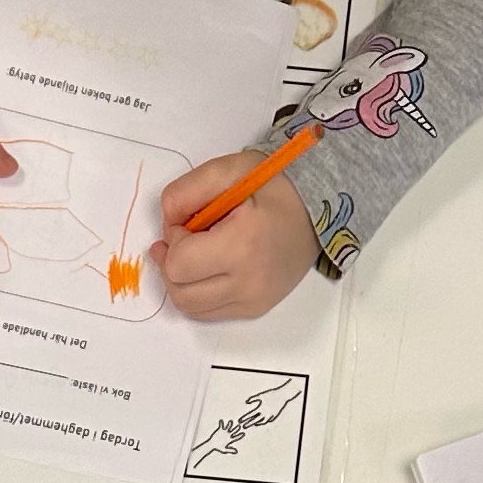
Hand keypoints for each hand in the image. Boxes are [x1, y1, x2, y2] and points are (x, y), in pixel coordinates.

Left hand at [154, 162, 316, 324]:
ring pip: (189, 308)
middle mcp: (249, 281)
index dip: (172, 240)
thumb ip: (186, 191)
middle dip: (171, 263)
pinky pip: (208, 313)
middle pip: (180, 291)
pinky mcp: (255, 309)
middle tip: (182, 239)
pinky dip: (197, 293)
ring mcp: (253, 300)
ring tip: (190, 256)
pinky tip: (206, 270)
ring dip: (179, 282)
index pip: (179, 263)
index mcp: (243, 243)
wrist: (317, 211)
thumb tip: (165, 224)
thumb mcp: (229, 169)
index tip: (188, 222)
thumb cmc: (274, 186)